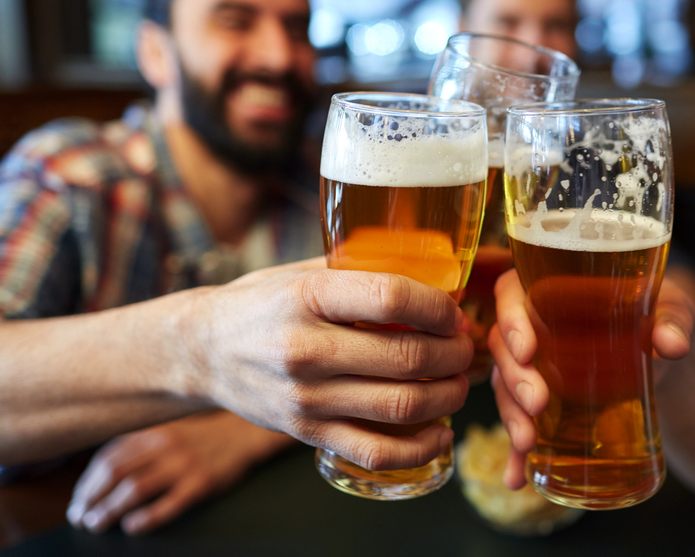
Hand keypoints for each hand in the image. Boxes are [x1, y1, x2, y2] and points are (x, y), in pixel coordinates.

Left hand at [66, 411, 294, 534]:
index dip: (87, 482)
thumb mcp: (168, 430)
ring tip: (97, 523)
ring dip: (109, 510)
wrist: (244, 434)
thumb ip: (139, 444)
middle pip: (115, 473)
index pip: (108, 457)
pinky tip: (132, 526)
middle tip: (80, 517)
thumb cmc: (202, 436)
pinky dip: (147, 517)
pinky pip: (168, 504)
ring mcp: (183, 464)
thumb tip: (101, 471)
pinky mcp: (201, 483)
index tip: (78, 499)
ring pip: (135, 489)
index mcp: (153, 431)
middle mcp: (165, 445)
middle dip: (91, 498)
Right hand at [183, 261, 473, 473]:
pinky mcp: (307, 433)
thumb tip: (430, 270)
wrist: (202, 353)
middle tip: (466, 346)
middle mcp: (306, 349)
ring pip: (401, 405)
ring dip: (448, 396)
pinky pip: (376, 451)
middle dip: (454, 352)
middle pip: (406, 356)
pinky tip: (440, 432)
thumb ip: (357, 271)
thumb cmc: (260, 305)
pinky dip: (420, 448)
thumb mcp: (301, 273)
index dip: (438, 306)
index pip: (391, 297)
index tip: (455, 311)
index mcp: (307, 297)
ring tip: (459, 382)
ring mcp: (307, 398)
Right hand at [488, 269, 694, 488]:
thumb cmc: (662, 318)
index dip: (510, 319)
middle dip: (514, 378)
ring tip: (527, 442)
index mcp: (553, 288)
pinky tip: (517, 477)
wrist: (667, 360)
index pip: (512, 292)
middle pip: (504, 346)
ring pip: (505, 386)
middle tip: (538, 402)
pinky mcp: (543, 403)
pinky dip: (516, 454)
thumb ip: (675, 321)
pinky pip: (521, 423)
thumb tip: (672, 344)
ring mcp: (535, 367)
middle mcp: (535, 325)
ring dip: (510, 415)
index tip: (528, 349)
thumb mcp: (674, 310)